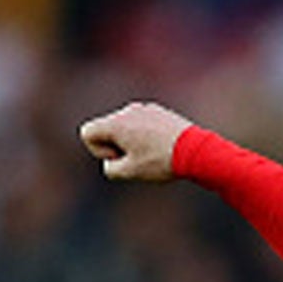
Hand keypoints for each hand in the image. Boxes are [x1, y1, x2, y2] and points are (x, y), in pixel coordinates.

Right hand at [78, 102, 192, 180]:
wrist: (195, 150)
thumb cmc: (160, 161)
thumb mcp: (130, 172)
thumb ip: (110, 169)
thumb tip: (112, 162)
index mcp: (116, 123)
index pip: (87, 132)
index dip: (98, 150)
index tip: (119, 158)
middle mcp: (127, 111)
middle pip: (107, 129)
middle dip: (116, 146)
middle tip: (138, 159)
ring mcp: (144, 109)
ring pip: (125, 127)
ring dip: (131, 141)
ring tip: (152, 154)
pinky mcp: (159, 111)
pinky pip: (142, 124)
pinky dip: (145, 136)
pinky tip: (161, 147)